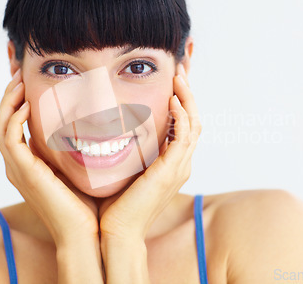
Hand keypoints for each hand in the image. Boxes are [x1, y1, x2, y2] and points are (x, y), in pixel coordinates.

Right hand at [0, 69, 99, 243]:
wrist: (84, 232)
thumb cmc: (86, 203)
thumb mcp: (77, 168)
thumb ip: (73, 149)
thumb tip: (85, 127)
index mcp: (28, 165)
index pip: (14, 126)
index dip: (18, 102)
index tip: (30, 81)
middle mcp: (18, 166)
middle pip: (3, 121)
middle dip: (10, 95)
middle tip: (20, 72)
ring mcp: (17, 169)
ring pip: (1, 125)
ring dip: (9, 100)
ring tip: (20, 80)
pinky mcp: (22, 172)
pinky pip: (9, 138)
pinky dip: (14, 117)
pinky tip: (28, 104)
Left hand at [97, 63, 201, 239]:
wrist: (116, 232)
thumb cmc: (114, 205)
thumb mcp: (124, 171)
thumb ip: (126, 152)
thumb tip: (108, 132)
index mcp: (171, 165)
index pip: (183, 127)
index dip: (182, 103)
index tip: (172, 82)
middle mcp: (180, 164)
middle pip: (194, 120)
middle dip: (189, 94)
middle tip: (181, 71)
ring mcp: (179, 167)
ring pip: (194, 124)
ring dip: (188, 98)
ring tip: (179, 77)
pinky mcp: (172, 170)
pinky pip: (184, 135)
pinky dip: (181, 114)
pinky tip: (172, 99)